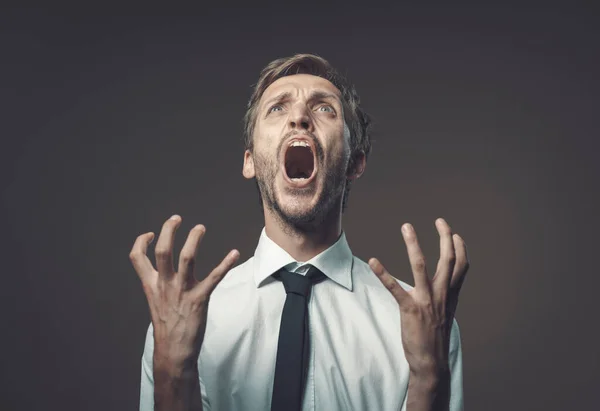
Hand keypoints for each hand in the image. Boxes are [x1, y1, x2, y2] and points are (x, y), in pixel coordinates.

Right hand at [129, 214, 239, 372]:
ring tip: (200, 228)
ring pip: (186, 258)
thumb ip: (158, 284)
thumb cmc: (168, 325)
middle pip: (163, 251)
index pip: (137, 257)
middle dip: (169, 231)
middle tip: (177, 218)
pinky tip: (234, 253)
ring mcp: (182, 291)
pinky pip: (214, 277)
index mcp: (151, 285)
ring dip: (193, 240)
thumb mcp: (156, 301)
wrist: (173, 351)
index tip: (152, 233)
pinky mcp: (199, 299)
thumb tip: (163, 270)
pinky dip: (226, 264)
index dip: (142, 241)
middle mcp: (164, 285)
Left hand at [369, 218, 469, 377]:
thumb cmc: (435, 337)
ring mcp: (426, 301)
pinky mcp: (410, 309)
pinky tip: (374, 261)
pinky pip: (395, 288)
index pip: (461, 266)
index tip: (455, 233)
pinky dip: (383, 273)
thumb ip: (445, 295)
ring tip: (407, 227)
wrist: (431, 362)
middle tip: (440, 220)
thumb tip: (444, 283)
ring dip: (413, 245)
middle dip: (445, 238)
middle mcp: (441, 295)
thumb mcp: (446, 313)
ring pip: (421, 266)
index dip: (460, 248)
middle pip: (448, 260)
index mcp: (450, 295)